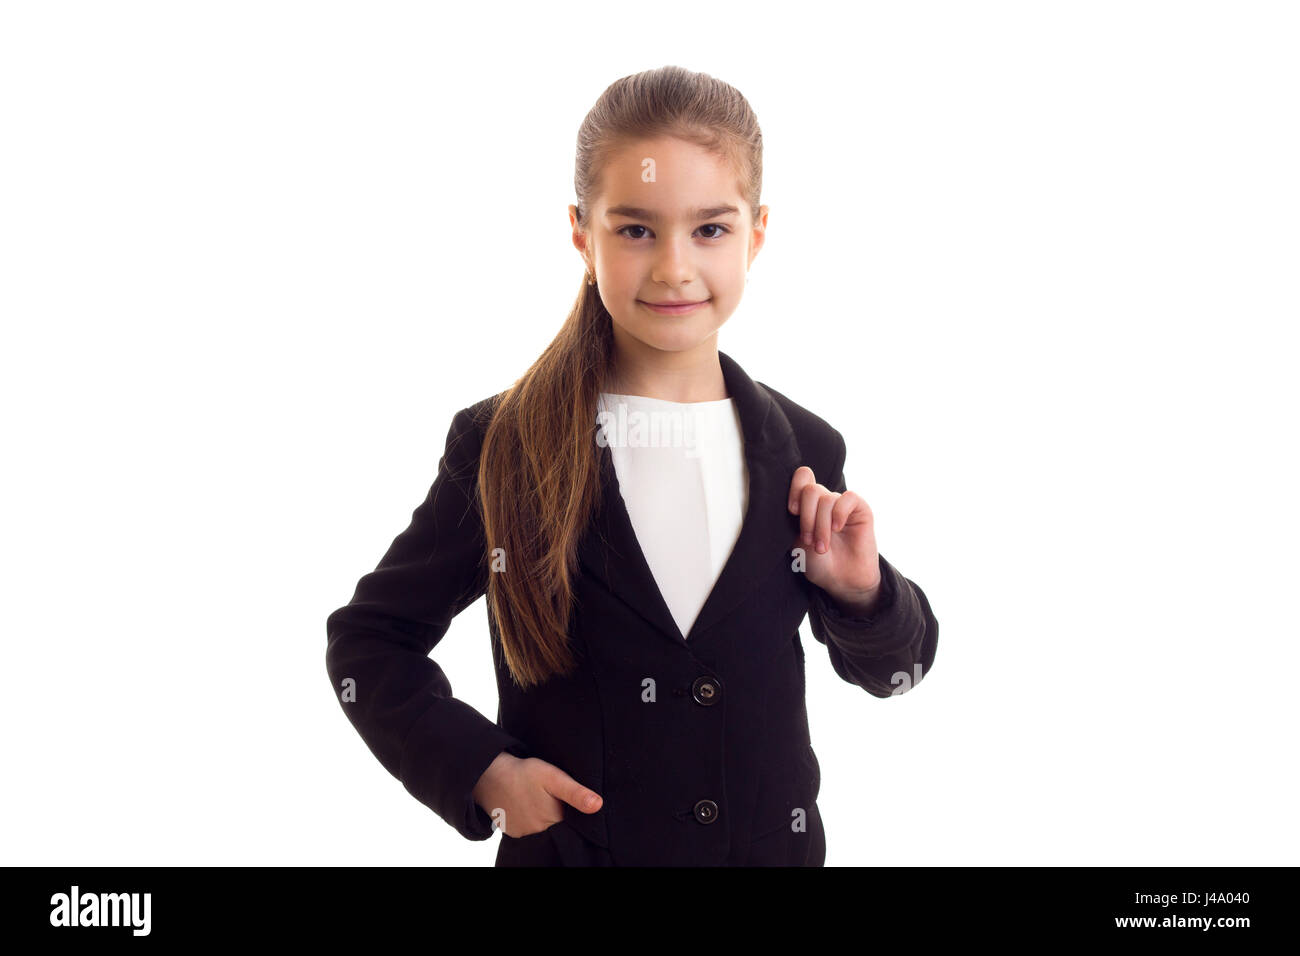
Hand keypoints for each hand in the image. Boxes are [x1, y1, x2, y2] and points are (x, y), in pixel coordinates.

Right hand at [471, 751, 602, 837]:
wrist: (489, 775)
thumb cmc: (524, 774)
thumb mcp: (553, 777)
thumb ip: (575, 793)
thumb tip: (598, 805)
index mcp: (553, 821)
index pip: (574, 825)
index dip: (578, 816)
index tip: (575, 804)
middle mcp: (539, 834)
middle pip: (560, 829)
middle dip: (562, 817)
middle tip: (555, 799)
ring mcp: (525, 835)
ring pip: (545, 830)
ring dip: (547, 820)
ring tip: (543, 802)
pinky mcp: (514, 833)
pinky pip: (530, 831)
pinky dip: (533, 822)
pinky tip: (531, 807)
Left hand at [788, 465, 882, 612]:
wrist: (841, 581)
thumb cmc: (819, 563)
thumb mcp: (799, 541)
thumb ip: (797, 518)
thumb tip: (795, 498)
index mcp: (807, 505)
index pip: (802, 478)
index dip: (794, 488)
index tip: (792, 512)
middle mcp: (825, 502)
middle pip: (811, 489)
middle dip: (807, 517)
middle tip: (809, 540)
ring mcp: (842, 505)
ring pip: (827, 499)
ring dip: (822, 525)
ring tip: (822, 547)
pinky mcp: (861, 510)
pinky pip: (849, 498)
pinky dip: (839, 513)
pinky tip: (838, 528)